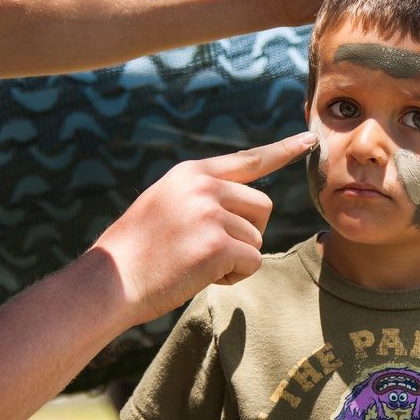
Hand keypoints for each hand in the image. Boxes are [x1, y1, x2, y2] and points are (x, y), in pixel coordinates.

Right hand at [89, 131, 318, 325]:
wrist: (110, 280)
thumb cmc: (135, 250)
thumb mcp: (164, 204)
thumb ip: (201, 196)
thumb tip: (241, 208)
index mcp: (191, 173)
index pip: (248, 159)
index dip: (282, 151)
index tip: (309, 139)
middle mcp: (204, 186)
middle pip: (263, 206)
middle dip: (249, 232)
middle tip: (213, 250)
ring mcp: (211, 214)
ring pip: (257, 238)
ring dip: (236, 259)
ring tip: (196, 263)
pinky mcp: (217, 245)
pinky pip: (252, 263)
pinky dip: (234, 277)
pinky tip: (201, 277)